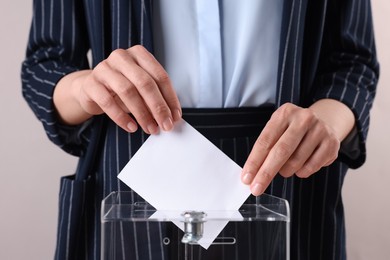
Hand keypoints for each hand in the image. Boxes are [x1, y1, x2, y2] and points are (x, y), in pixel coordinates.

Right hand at [55, 45, 180, 133]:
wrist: (92, 89)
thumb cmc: (122, 88)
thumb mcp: (141, 89)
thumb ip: (157, 98)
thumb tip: (172, 117)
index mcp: (139, 54)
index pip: (160, 76)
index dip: (170, 98)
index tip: (175, 117)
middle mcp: (121, 57)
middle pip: (145, 83)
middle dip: (158, 107)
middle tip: (165, 125)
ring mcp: (104, 68)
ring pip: (127, 91)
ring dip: (142, 114)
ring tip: (150, 128)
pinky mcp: (91, 83)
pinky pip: (108, 102)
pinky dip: (121, 117)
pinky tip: (131, 127)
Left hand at [241, 102, 344, 195]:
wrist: (324, 122)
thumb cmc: (293, 130)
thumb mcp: (278, 130)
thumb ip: (266, 148)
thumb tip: (252, 174)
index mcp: (285, 113)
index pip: (265, 141)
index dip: (254, 161)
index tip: (246, 178)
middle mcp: (303, 118)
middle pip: (281, 151)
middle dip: (266, 173)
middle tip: (256, 188)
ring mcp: (320, 130)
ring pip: (296, 161)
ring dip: (285, 171)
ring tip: (284, 169)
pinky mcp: (331, 143)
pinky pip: (311, 167)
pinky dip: (301, 172)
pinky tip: (300, 166)